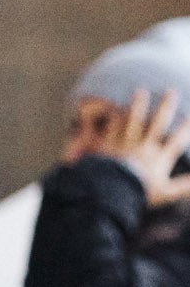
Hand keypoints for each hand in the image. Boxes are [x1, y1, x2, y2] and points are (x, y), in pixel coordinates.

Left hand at [93, 88, 189, 205]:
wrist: (107, 193)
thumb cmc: (136, 194)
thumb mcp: (164, 193)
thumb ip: (183, 186)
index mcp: (158, 159)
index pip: (177, 140)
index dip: (185, 128)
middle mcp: (144, 146)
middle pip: (157, 122)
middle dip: (165, 106)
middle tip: (171, 91)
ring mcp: (125, 143)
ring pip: (133, 118)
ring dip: (138, 104)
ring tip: (141, 92)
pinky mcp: (106, 143)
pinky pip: (110, 124)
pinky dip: (113, 114)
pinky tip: (113, 106)